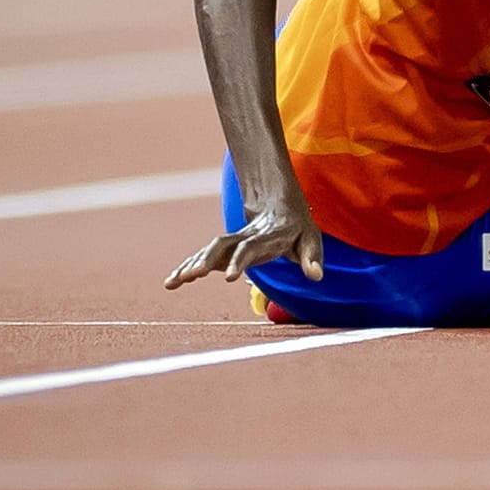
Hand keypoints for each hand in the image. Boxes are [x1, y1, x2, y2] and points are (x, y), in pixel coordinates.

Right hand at [164, 200, 324, 289]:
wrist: (281, 207)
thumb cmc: (299, 230)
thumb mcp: (311, 241)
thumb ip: (312, 258)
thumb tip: (317, 276)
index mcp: (268, 236)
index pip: (250, 248)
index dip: (238, 261)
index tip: (227, 278)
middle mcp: (246, 236)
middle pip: (222, 245)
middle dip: (205, 260)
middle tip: (190, 276)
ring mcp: (234, 241)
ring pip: (209, 250)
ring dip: (191, 264)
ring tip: (172, 283)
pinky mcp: (225, 248)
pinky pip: (204, 256)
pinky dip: (188, 267)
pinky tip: (173, 282)